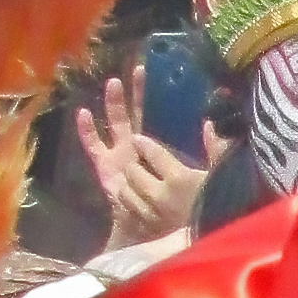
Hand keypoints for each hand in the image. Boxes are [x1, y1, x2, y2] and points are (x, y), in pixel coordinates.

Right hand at [72, 76, 212, 247]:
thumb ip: (210, 151)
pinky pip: (94, 146)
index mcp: (153, 147)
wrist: (153, 229)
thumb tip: (214, 125)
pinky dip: (87, 131)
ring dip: (113, 104)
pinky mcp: (105, 167)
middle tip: (137, 67)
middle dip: (135, 92)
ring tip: (113, 82)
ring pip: (115, 123)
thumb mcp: (198, 175)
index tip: (159, 75)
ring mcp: (118, 155)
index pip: (156, 116)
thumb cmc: (173, 204)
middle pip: (134, 113)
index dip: (156, 97)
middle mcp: (134, 148)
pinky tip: (83, 113)